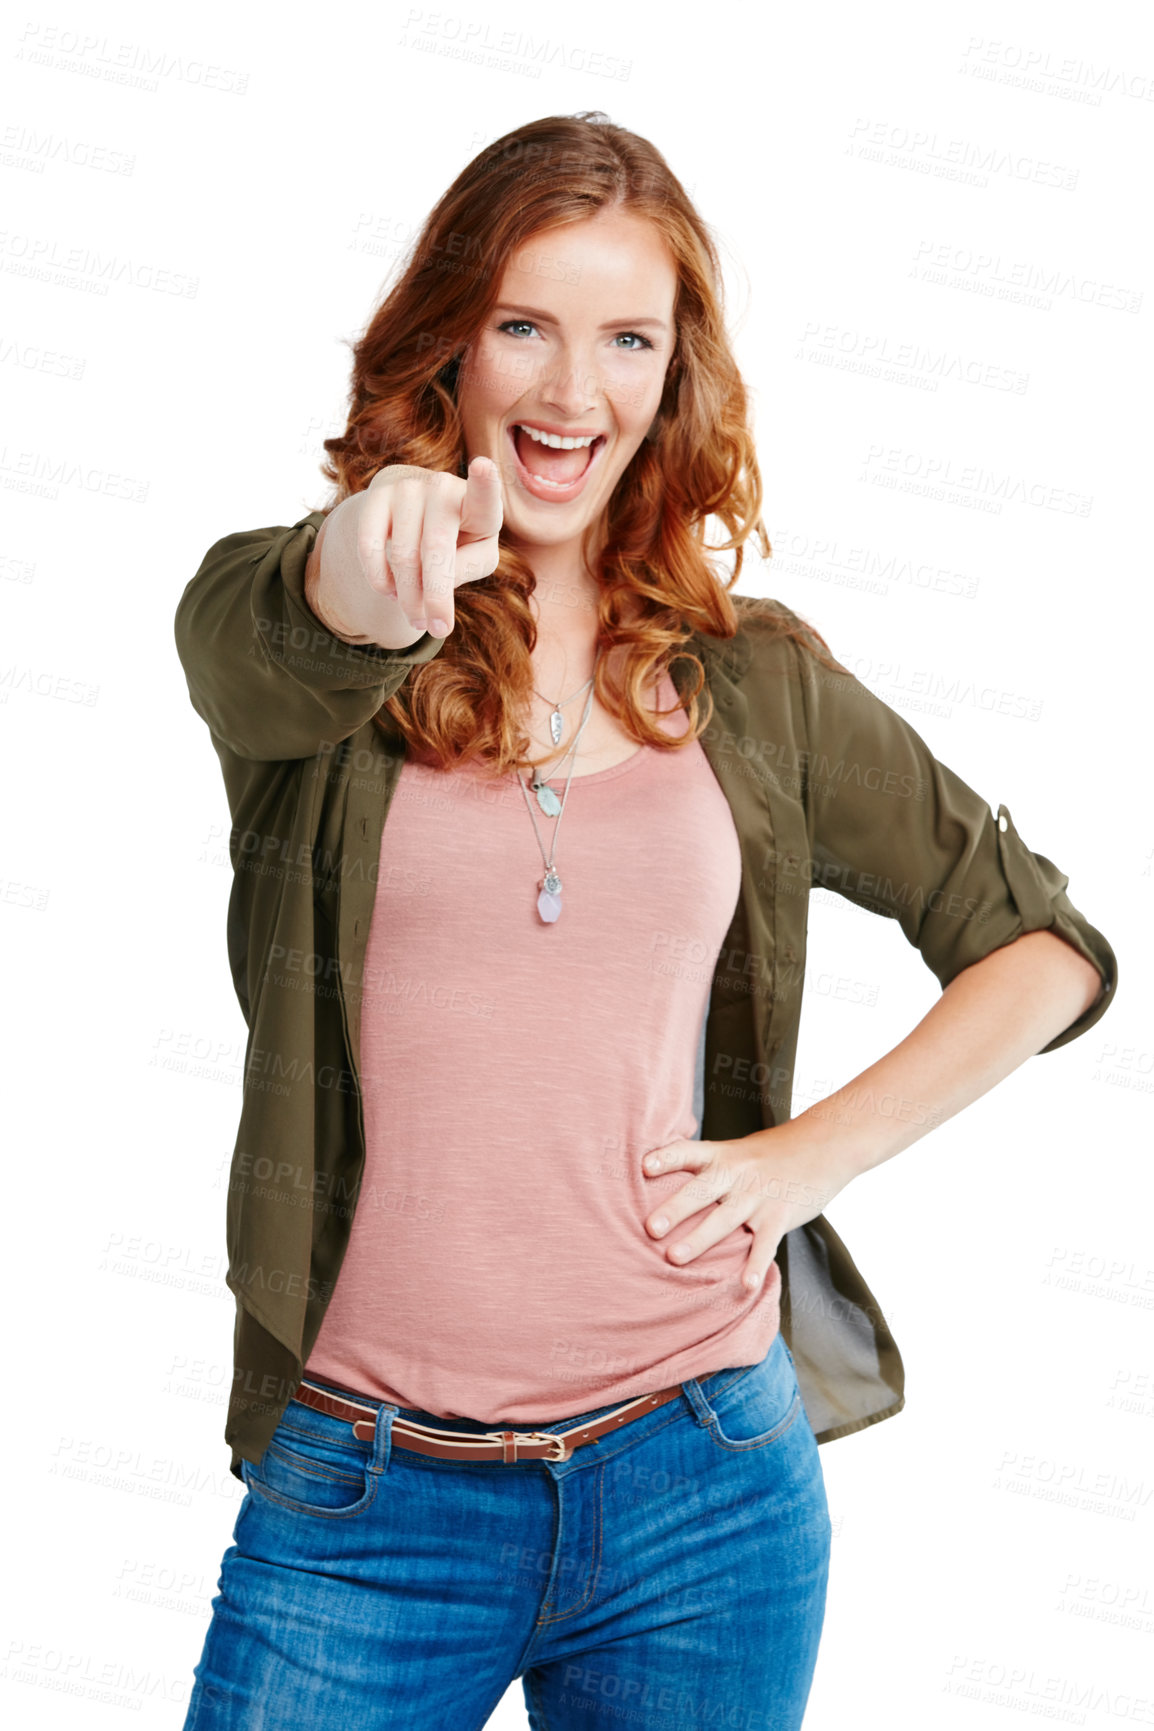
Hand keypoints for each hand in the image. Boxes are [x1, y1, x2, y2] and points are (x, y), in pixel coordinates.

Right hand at [307, 455, 502, 644]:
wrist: (417, 513)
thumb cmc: (459, 541)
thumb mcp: (474, 558)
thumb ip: (464, 570)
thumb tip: (431, 582)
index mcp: (479, 505)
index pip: (483, 496)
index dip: (485, 483)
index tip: (485, 466)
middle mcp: (445, 487)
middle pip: (435, 550)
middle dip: (435, 598)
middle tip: (437, 629)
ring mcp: (409, 487)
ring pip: (403, 557)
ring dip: (408, 597)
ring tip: (415, 613)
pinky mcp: (378, 494)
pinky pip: (370, 547)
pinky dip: (379, 580)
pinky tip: (390, 591)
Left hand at [641, 1127, 854, 1291]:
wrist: (822, 1146)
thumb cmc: (769, 1154)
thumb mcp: (736, 1150)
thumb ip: (706, 1166)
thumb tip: (662, 1176)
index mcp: (721, 1155)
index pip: (688, 1152)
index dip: (666, 1158)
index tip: (643, 1166)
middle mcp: (737, 1173)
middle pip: (701, 1191)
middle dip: (675, 1210)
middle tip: (649, 1228)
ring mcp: (759, 1195)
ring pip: (726, 1219)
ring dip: (700, 1239)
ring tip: (675, 1259)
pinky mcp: (780, 1215)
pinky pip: (766, 1244)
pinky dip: (757, 1264)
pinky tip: (746, 1284)